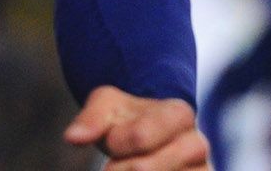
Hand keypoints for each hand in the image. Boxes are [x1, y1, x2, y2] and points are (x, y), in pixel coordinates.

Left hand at [64, 87, 209, 170]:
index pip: (139, 136)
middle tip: (116, 165)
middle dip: (120, 168)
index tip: (113, 140)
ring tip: (129, 167)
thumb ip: (90, 119)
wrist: (149, 139)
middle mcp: (197, 145)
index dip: (116, 142)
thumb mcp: (106, 106)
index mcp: (179, 114)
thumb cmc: (127, 121)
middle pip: (144, 168)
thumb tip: (72, 137)